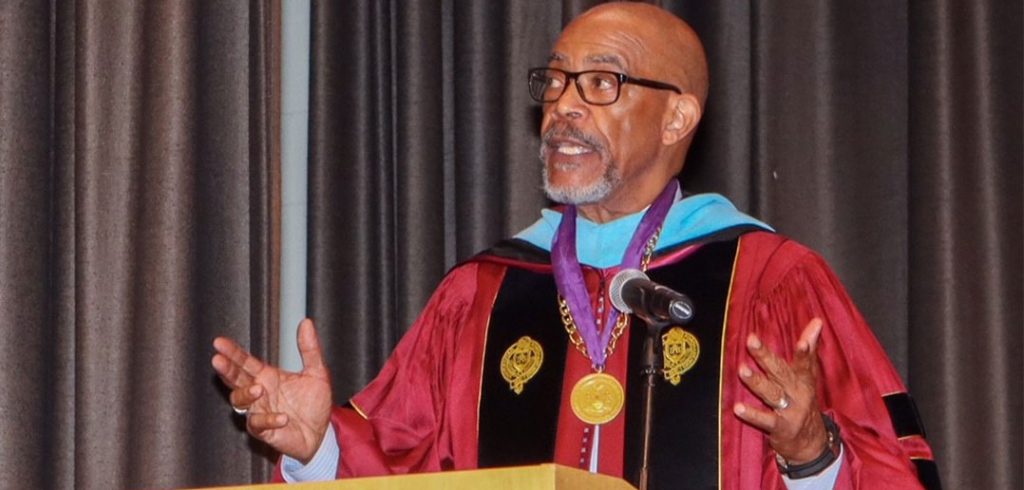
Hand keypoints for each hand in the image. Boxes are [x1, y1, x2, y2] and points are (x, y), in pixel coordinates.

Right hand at [211, 318, 332, 462]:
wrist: (322, 433)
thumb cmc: (314, 403)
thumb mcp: (317, 372)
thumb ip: (310, 349)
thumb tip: (306, 322)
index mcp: (267, 376)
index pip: (245, 362)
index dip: (232, 352)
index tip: (219, 342)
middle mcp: (259, 392)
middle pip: (236, 379)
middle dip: (226, 369)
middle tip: (218, 360)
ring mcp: (259, 411)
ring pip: (239, 402)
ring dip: (245, 394)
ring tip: (258, 389)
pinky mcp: (265, 431)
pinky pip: (258, 425)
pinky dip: (268, 420)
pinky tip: (282, 417)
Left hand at [732, 318, 826, 463]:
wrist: (810, 442)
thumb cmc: (804, 401)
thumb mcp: (809, 376)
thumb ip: (809, 349)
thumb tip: (816, 320)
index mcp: (804, 380)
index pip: (805, 363)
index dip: (805, 352)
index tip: (803, 341)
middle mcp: (797, 394)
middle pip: (780, 372)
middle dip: (765, 356)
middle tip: (751, 340)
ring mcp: (789, 411)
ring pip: (771, 393)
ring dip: (756, 382)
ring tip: (742, 370)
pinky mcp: (779, 427)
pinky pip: (764, 419)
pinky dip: (751, 414)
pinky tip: (737, 407)